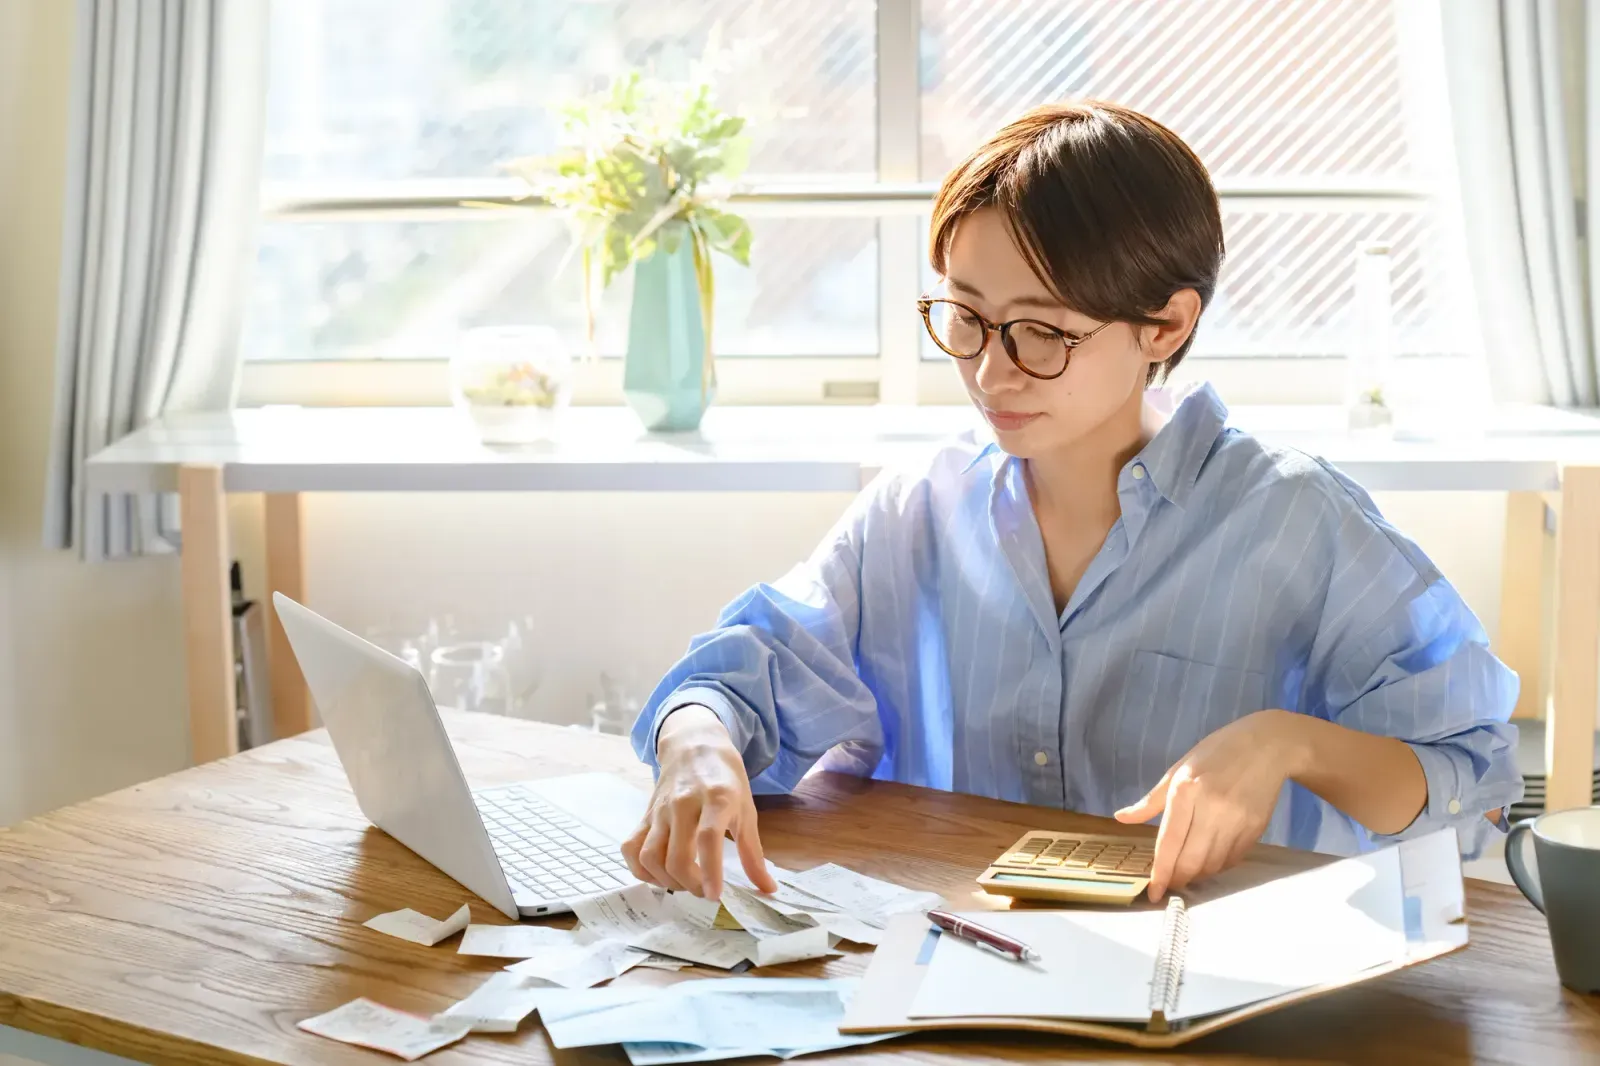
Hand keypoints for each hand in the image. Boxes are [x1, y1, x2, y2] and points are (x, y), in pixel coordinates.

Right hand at [621, 704, 779, 899]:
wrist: (695, 745)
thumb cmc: (726, 779)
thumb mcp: (747, 811)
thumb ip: (754, 854)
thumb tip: (768, 889)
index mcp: (716, 799)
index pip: (708, 838)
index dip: (710, 871)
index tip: (714, 895)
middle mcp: (684, 804)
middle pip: (676, 855)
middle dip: (690, 884)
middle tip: (704, 891)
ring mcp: (660, 810)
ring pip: (651, 856)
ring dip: (666, 880)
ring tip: (684, 883)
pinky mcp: (645, 814)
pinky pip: (631, 847)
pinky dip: (640, 869)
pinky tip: (659, 875)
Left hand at [1114, 709, 1307, 899]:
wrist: (1268, 745)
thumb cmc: (1216, 753)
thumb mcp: (1179, 770)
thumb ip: (1150, 800)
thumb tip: (1121, 817)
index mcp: (1186, 790)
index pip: (1169, 842)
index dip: (1161, 872)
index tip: (1154, 893)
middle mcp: (1211, 807)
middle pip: (1191, 860)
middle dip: (1178, 879)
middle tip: (1170, 886)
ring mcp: (1236, 820)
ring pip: (1212, 864)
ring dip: (1197, 875)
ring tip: (1188, 873)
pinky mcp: (1255, 828)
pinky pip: (1232, 859)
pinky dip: (1218, 866)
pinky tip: (1210, 861)